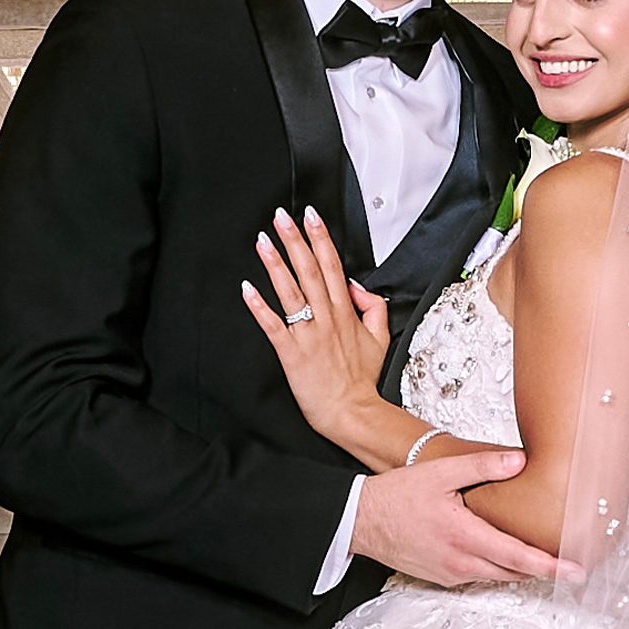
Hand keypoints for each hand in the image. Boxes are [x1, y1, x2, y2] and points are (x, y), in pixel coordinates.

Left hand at [243, 206, 388, 447]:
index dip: (320, 238)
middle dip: (295, 240)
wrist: (352, 412)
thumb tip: (358, 286)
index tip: (311, 217)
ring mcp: (308, 334)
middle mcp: (327, 318)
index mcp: (346, 312)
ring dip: (275, 264)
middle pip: (309, 270)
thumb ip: (373, 307)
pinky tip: (247, 289)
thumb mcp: (380, 337)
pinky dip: (259, 306)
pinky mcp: (292, 353)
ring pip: (291, 292)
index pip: (332, 266)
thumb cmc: (361, 379)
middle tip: (280, 217)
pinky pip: (273, 325)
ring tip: (263, 241)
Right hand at [352, 448, 580, 584]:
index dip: (551, 566)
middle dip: (543, 569)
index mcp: (465, 537)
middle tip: (570, 563)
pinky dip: (497, 566)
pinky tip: (503, 551)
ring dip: (520, 568)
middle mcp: (460, 563)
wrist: (360, 521)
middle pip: (514, 573)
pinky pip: (478, 575)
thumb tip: (520, 460)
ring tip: (544, 556)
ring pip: (497, 576)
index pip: (518, 558)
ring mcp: (450, 573)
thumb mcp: (440, 473)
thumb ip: (482, 466)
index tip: (575, 571)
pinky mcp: (442, 577)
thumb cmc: (396, 497)